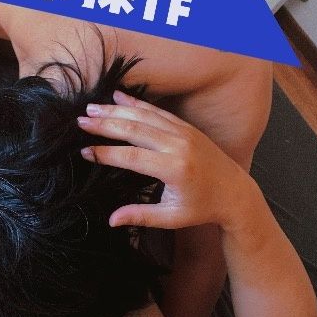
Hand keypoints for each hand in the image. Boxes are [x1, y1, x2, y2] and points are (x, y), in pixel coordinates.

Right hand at [77, 90, 249, 230]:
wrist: (236, 192)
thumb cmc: (202, 208)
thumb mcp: (171, 217)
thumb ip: (140, 216)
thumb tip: (111, 220)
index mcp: (174, 169)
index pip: (131, 157)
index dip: (105, 154)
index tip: (84, 152)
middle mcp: (178, 145)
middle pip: (134, 130)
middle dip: (105, 125)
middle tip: (80, 122)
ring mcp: (183, 133)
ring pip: (144, 116)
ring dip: (115, 110)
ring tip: (91, 109)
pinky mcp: (186, 127)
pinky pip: (157, 111)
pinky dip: (136, 103)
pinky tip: (118, 97)